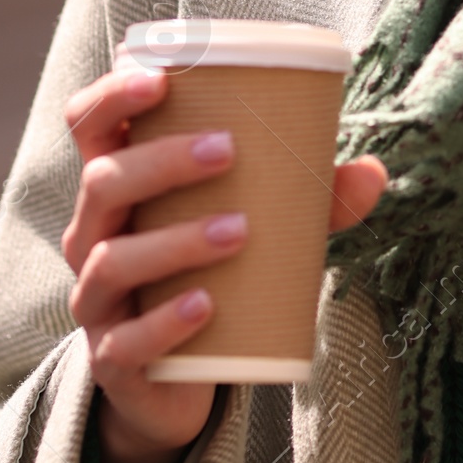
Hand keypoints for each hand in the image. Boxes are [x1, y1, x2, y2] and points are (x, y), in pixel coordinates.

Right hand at [61, 64, 386, 462]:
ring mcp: (96, 300)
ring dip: (176, 240)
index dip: (110, 96)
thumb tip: (374, 172)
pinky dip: (164, 323)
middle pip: (102, 183)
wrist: (176, 383)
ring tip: (240, 231)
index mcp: (117, 188)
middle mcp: (93, 237)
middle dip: (162, 161)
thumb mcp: (256, 229)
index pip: (87, 125)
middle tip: (229, 150)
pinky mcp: (113, 360)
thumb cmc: (211, 276)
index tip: (160, 79)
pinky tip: (205, 307)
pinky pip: (124, 342)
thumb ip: (310, 200)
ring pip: (112, 260)